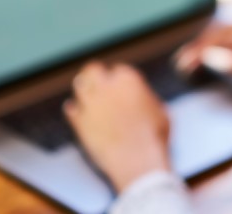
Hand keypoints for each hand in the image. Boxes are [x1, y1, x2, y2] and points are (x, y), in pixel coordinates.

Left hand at [64, 62, 171, 191]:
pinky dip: (74, 109)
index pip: (119, 69)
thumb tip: (142, 99)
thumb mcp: (160, 112)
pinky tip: (77, 111)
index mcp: (129, 80)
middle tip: (97, 80)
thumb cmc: (153, 138)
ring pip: (79, 84)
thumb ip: (146, 99)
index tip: (120, 84)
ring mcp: (90, 104)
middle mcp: (107, 87)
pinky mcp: (79, 122)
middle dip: (95, 74)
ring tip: (88, 95)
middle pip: (93, 69)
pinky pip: (71, 109)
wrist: (137, 161)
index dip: (120, 77)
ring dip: (84, 89)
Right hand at [175, 21, 231, 98]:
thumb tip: (210, 56)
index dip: (199, 52)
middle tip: (185, 62)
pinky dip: (231, 37)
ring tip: (201, 54)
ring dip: (216, 39)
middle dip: (203, 44)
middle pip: (226, 28)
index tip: (183, 66)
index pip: (222, 38)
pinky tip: (230, 47)